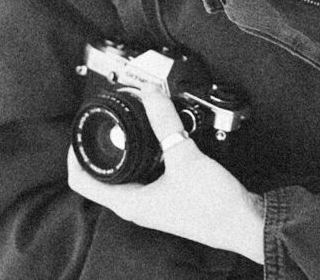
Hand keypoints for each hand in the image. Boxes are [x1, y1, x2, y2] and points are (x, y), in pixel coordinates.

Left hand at [66, 88, 264, 263]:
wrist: (245, 223)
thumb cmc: (215, 206)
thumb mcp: (185, 156)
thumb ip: (166, 122)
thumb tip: (150, 96)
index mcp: (130, 203)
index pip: (83, 183)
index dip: (75, 156)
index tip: (78, 133)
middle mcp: (137, 206)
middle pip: (102, 177)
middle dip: (100, 148)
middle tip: (103, 123)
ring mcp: (153, 203)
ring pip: (126, 175)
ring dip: (124, 151)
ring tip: (129, 126)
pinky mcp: (169, 197)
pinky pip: (147, 174)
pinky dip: (146, 155)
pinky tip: (159, 140)